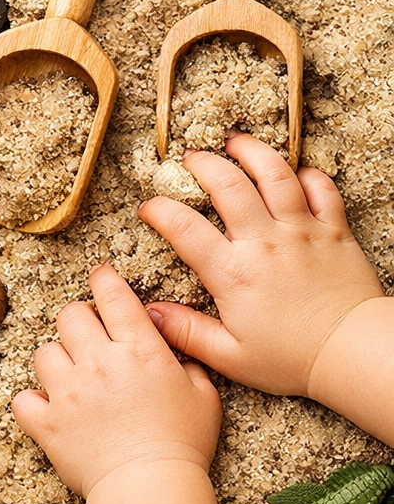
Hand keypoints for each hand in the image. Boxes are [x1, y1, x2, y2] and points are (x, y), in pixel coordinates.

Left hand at [12, 264, 219, 499]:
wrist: (152, 489)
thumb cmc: (183, 444)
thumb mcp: (204, 396)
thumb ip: (187, 365)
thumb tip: (173, 353)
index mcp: (139, 350)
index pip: (113, 296)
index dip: (104, 278)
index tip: (100, 276)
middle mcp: (98, 362)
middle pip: (70, 315)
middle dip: (79, 320)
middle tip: (89, 337)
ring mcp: (68, 392)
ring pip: (44, 352)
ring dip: (57, 360)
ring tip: (72, 378)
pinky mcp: (48, 422)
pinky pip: (23, 399)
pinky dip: (32, 402)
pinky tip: (48, 408)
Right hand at [139, 133, 383, 396]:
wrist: (354, 354)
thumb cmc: (292, 360)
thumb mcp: (230, 356)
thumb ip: (187, 332)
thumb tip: (149, 314)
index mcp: (233, 273)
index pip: (184, 227)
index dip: (158, 210)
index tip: (149, 208)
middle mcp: (264, 243)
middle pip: (228, 184)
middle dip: (203, 163)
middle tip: (191, 159)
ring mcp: (301, 232)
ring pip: (274, 174)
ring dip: (251, 152)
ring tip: (235, 143)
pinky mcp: (334, 231)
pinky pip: (322, 188)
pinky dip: (308, 176)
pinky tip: (294, 174)